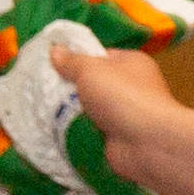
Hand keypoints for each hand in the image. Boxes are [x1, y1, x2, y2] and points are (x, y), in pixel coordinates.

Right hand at [48, 44, 190, 185]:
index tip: (55, 64)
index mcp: (133, 63)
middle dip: (73, 88)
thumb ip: (71, 61)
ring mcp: (128, 115)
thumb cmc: (122, 96)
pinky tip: (57, 129)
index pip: (102, 56)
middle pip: (95, 84)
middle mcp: (134, 88)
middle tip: (45, 88)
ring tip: (46, 108)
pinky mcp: (120, 138)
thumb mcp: (90, 69)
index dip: (79, 59)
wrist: (147, 144)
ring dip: (73, 111)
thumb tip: (56, 50)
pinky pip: (93, 131)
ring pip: (92, 109)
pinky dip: (79, 131)